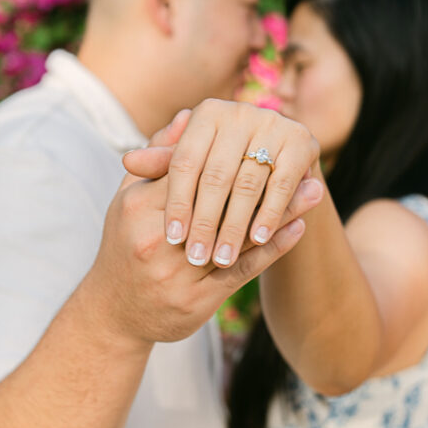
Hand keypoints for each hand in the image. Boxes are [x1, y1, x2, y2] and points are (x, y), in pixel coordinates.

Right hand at [87, 110, 314, 345]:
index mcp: (139, 208)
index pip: (195, 173)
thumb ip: (158, 157)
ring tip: (313, 193)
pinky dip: (273, 248)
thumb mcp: (129, 197)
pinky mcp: (197, 300)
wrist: (114, 312)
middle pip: (222, 204)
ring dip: (281, 213)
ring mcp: (178, 273)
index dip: (235, 157)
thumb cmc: (126, 244)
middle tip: (306, 169)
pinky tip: (297, 229)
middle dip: (267, 183)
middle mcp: (158, 240)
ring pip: (239, 236)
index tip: (270, 141)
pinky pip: (243, 269)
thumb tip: (187, 115)